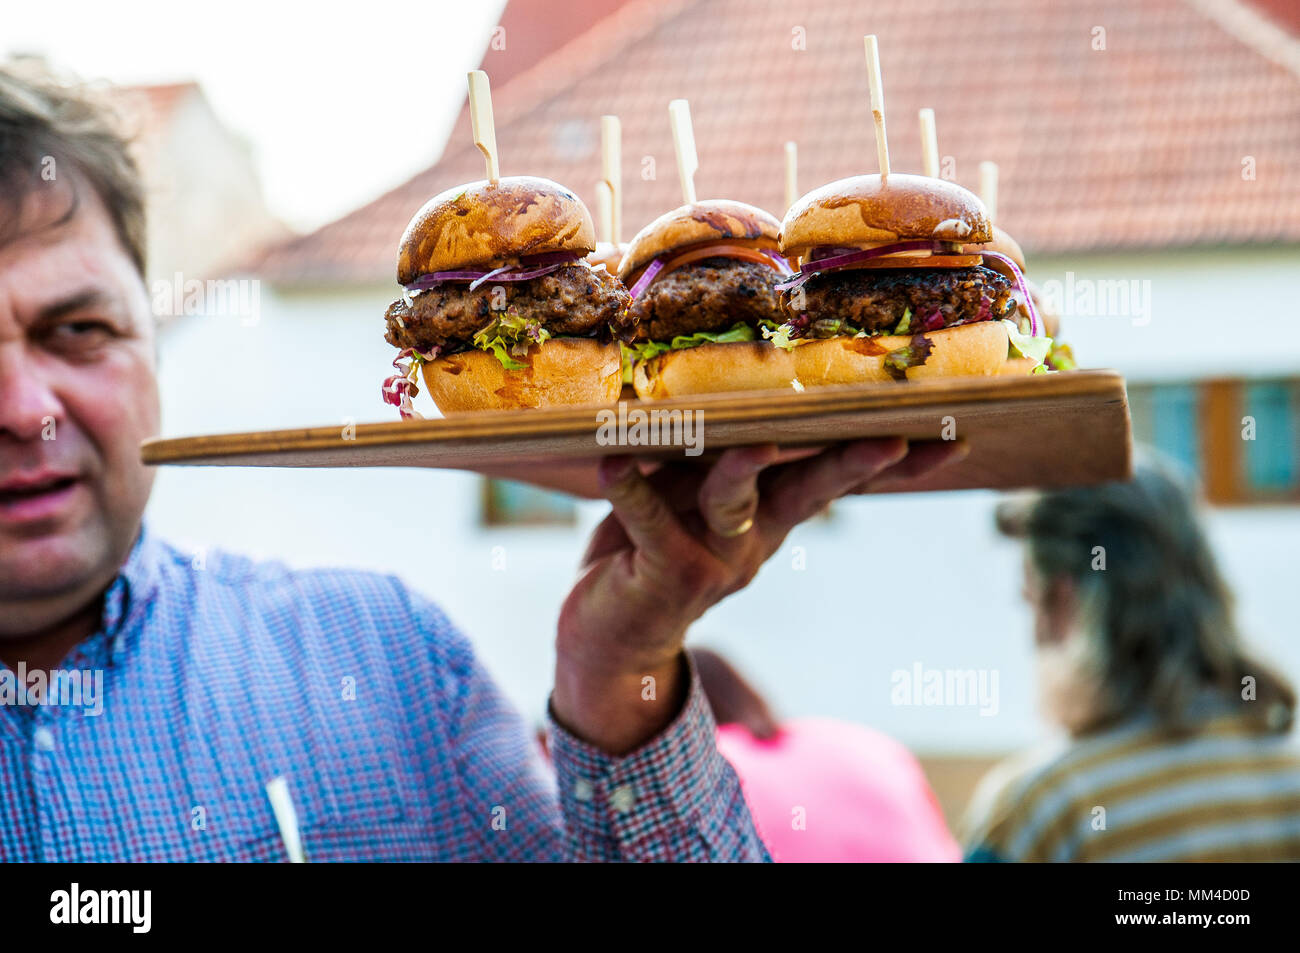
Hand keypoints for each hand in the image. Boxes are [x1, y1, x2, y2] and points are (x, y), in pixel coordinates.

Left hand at [550, 438, 967, 753]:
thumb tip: (740, 402)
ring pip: (734, 502)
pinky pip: (648, 522)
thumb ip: (713, 459)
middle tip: (891, 441)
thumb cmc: (651, 549)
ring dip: (741, 472)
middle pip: (809, 492)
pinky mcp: (666, 573)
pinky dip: (631, 490)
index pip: (834, 480)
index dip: (892, 463)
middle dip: (849, 465)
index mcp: (769, 517)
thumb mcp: (688, 498)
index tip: (950, 437)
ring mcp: (713, 559)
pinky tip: (614, 461)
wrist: (607, 639)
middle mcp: (753, 539)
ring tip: (750, 446)